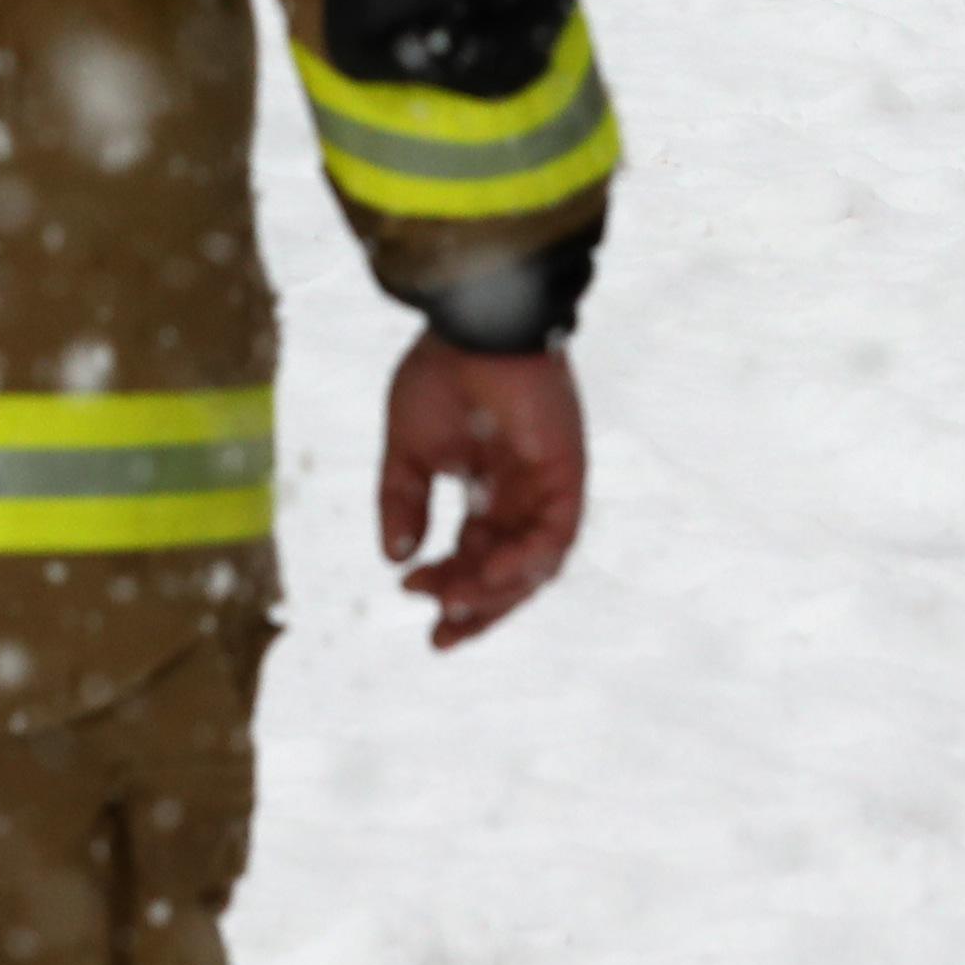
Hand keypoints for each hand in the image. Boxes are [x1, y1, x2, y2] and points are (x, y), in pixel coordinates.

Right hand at [378, 333, 584, 648]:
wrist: (474, 326)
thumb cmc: (442, 373)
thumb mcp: (409, 450)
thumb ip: (403, 503)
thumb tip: (396, 559)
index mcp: (485, 489)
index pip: (474, 556)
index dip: (446, 586)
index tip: (410, 599)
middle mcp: (520, 496)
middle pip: (506, 574)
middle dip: (476, 609)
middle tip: (441, 638)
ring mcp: (547, 487)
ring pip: (532, 565)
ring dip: (494, 590)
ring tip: (454, 600)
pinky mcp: (567, 475)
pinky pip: (556, 537)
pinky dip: (526, 562)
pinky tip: (489, 572)